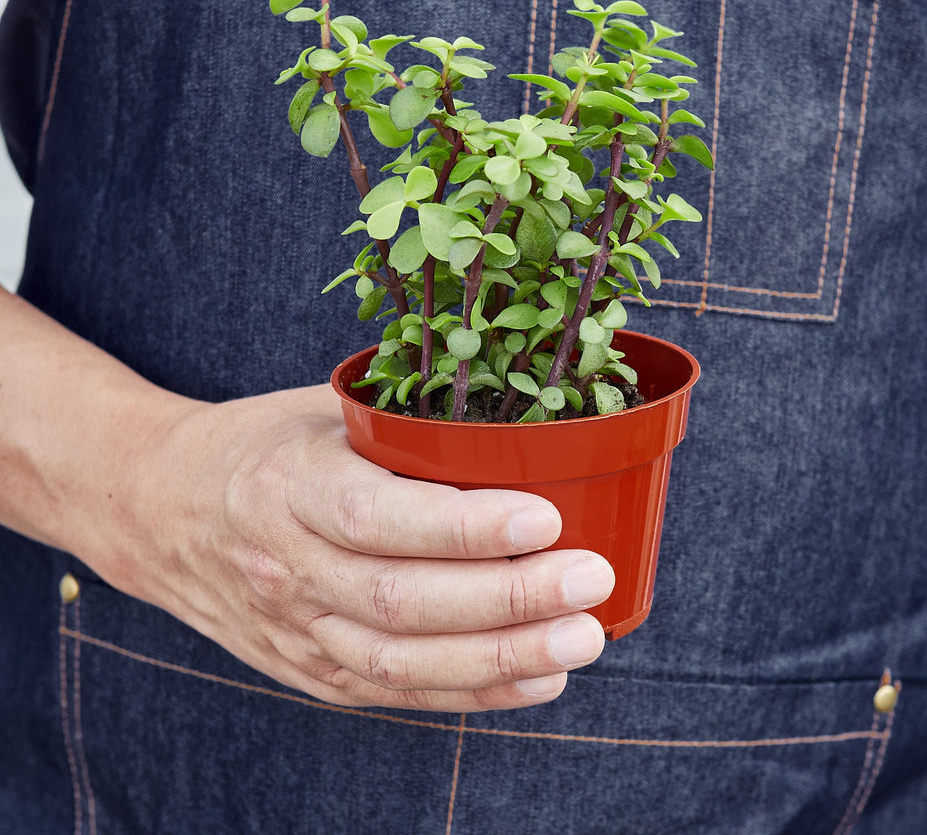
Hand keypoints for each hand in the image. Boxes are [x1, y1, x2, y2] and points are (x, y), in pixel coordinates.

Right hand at [108, 382, 614, 712]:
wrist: (162, 508)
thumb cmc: (264, 445)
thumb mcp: (322, 410)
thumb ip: (404, 424)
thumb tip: (521, 424)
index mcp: (288, 486)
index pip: (377, 517)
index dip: (463, 527)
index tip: (545, 518)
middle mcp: (287, 567)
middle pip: (401, 601)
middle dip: (507, 599)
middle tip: (589, 581)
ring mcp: (295, 629)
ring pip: (402, 661)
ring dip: (501, 657)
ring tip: (580, 639)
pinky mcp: (309, 669)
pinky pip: (395, 690)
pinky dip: (470, 691)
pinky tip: (536, 677)